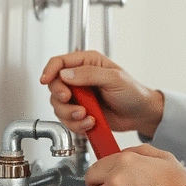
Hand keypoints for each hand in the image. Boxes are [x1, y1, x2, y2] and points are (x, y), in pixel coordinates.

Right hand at [40, 50, 163, 138]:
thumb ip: (90, 74)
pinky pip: (67, 120)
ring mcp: (79, 97)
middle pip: (55, 86)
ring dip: (70, 114)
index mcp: (88, 63)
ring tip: (87, 115)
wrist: (140, 114)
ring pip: (58, 105)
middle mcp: (80, 78)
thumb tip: (66, 74)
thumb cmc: (133, 92)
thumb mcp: (114, 78)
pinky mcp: (80, 112)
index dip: (49, 71)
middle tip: (71, 101)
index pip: (60, 62)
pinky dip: (76, 124)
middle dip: (61, 97)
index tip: (46, 81)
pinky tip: (90, 122)